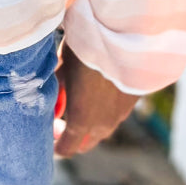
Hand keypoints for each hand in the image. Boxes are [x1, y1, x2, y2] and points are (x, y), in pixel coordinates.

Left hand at [52, 39, 140, 156]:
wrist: (124, 36)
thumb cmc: (85, 50)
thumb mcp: (62, 67)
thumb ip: (56, 92)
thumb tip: (54, 108)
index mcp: (81, 120)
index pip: (67, 148)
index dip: (56, 143)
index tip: (51, 131)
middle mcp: (103, 124)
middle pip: (87, 142)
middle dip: (74, 136)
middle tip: (63, 118)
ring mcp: (121, 113)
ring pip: (104, 128)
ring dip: (91, 121)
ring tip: (82, 99)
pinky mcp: (134, 100)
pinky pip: (117, 113)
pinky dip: (107, 108)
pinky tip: (101, 88)